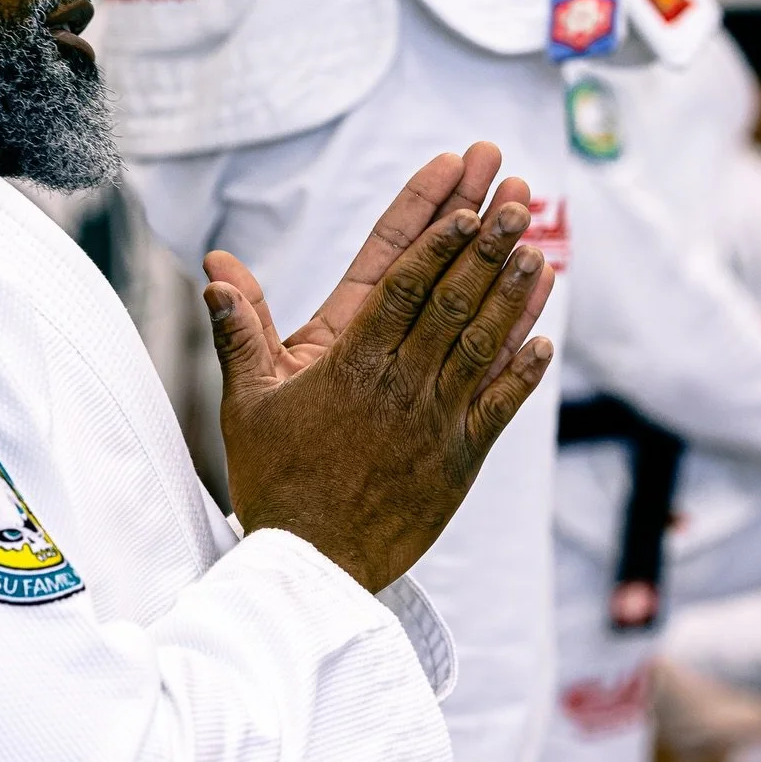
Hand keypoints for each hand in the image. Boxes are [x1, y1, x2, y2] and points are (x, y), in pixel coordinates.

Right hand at [204, 150, 555, 589]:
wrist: (311, 565)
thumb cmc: (274, 481)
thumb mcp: (245, 402)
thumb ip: (239, 332)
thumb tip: (215, 272)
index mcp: (349, 365)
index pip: (400, 287)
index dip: (436, 241)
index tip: (466, 202)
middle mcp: (398, 385)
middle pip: (450, 301)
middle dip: (486, 245)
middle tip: (516, 197)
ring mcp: (434, 422)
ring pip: (482, 344)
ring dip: (513, 293)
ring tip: (537, 247)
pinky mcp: (459, 460)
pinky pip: (499, 407)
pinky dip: (524, 373)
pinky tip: (545, 339)